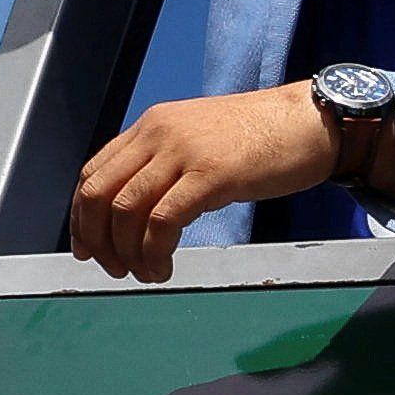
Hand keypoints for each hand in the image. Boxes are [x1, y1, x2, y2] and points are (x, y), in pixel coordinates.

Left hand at [70, 84, 340, 280]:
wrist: (312, 121)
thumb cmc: (265, 137)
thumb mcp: (201, 141)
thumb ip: (168, 164)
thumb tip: (144, 208)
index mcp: (151, 125)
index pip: (94, 173)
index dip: (83, 218)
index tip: (89, 248)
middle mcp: (158, 133)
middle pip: (100, 193)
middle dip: (97, 239)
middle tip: (114, 268)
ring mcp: (184, 152)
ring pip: (127, 210)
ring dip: (128, 252)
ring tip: (145, 273)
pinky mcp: (212, 174)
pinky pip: (164, 221)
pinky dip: (155, 251)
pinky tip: (165, 267)